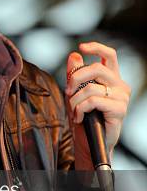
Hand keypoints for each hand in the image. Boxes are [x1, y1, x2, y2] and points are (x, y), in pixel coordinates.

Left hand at [65, 42, 130, 167]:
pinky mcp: (119, 109)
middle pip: (96, 68)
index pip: (109, 55)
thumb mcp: (76, 94)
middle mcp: (120, 85)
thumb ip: (76, 75)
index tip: (81, 47)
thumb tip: (74, 56)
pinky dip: (80, 109)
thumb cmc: (85, 119)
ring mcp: (122, 97)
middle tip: (67, 92)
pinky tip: (79, 118)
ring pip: (91, 87)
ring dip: (75, 100)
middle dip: (75, 78)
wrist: (90, 143)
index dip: (96, 47)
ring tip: (73, 111)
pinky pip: (93, 101)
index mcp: (112, 78)